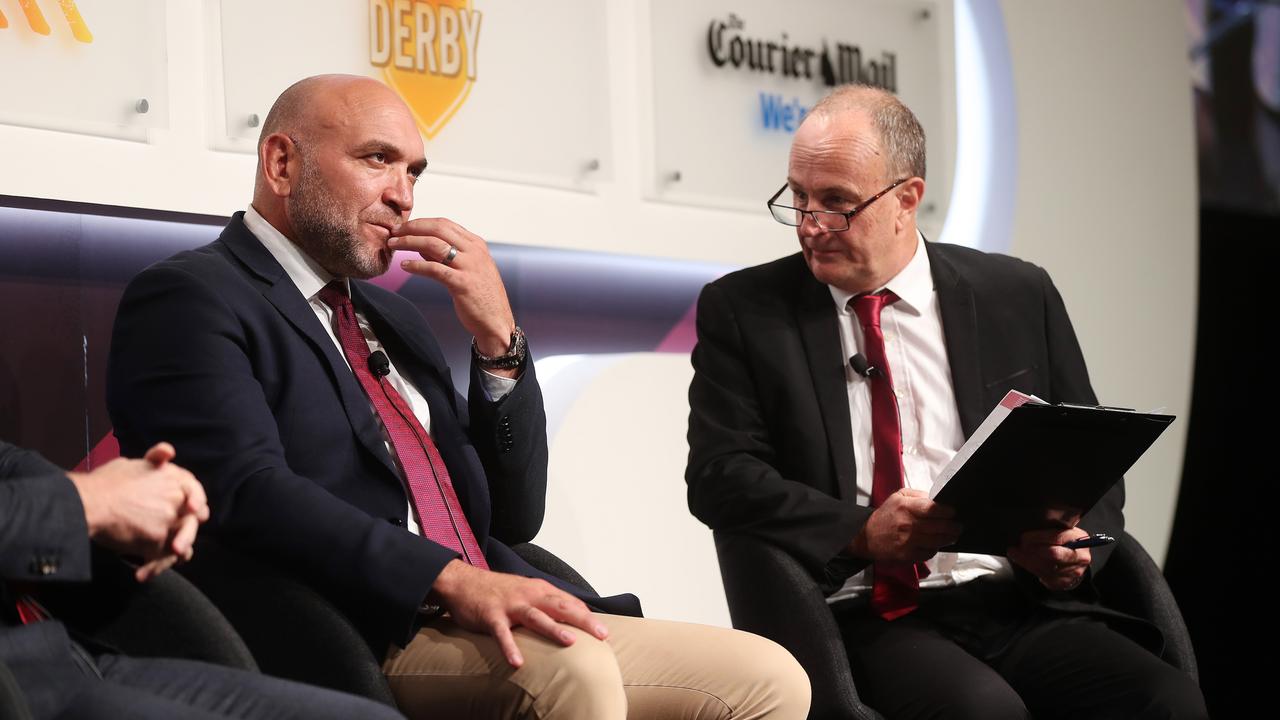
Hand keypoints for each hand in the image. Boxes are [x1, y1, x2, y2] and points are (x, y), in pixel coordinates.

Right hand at [68, 442, 209, 581]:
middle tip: (177, 546)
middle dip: (186, 535)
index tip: (195, 512)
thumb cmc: (106, 482)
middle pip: (192, 523)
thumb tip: (167, 453)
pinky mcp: (156, 542)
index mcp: (175, 480)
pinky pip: (161, 560)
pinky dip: (151, 569)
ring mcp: (169, 523)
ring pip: (181, 546)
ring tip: (155, 564)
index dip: (197, 503)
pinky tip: (140, 574)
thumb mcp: (134, 463)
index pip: (196, 493)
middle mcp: (178, 501)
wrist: (89, 502)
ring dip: (171, 556)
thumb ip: (155, 461)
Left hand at [389, 218, 516, 370]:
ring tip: (393, 245)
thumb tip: (421, 246)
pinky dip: (416, 266)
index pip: (444, 224)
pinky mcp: (462, 283)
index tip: (404, 227)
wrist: (496, 322)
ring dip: (409, 242)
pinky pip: (434, 269)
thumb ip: (447, 256)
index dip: (421, 222)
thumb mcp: (467, 269)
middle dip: (412, 227)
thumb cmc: (481, 297)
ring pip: (434, 244)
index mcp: (476, 244)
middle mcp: (474, 251)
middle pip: (438, 228)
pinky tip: (404, 266)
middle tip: (394, 231)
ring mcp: (469, 266)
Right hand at [430, 560, 609, 667]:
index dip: (587, 616)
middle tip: (602, 634)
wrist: (463, 582)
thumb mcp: (527, 591)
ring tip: (571, 641)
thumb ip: (548, 601)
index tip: (604, 631)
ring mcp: (510, 605)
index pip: (569, 602)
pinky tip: (517, 662)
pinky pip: (502, 634)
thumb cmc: (498, 590)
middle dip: (583, 620)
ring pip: (536, 617)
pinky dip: (509, 647)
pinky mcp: (491, 616)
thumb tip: (574, 614)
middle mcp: (528, 595)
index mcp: (540, 590)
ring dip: (554, 629)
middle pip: (560, 607)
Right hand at [849, 489, 961, 562]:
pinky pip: (929, 552)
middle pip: (939, 526)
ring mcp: (908, 541)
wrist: (867, 536)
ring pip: (937, 541)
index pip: (933, 509)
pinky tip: (935, 543)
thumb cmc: (885, 516)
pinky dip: (935, 548)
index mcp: (905, 507)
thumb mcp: (898, 497)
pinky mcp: (908, 555)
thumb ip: (918, 495)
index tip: (953, 512)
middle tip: (958, 525)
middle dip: (953, 526)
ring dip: (949, 538)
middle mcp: (908, 524)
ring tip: (953, 535)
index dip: (947, 511)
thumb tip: (937, 499)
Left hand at [1007, 526, 1091, 590]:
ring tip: (1015, 554)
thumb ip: (1047, 529)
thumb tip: (1027, 528)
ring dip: (1027, 561)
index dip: (1038, 537)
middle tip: (1017, 548)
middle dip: (1032, 551)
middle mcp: (1080, 556)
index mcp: (1078, 537)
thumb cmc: (1062, 541)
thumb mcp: (1058, 529)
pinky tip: (1023, 562)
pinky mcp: (1065, 581)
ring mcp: (1074, 570)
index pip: (1057, 537)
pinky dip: (1031, 569)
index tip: (1023, 537)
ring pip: (1047, 568)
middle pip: (1054, 555)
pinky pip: (1045, 577)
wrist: (1073, 559)